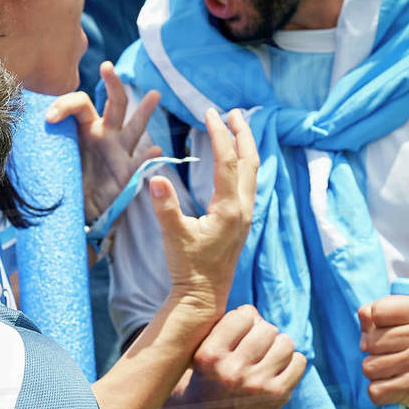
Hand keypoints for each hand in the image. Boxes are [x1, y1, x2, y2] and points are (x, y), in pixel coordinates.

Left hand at [46, 61, 161, 221]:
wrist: (73, 208)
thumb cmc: (62, 178)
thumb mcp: (45, 160)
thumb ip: (29, 151)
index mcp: (84, 127)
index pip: (80, 103)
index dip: (65, 104)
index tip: (48, 118)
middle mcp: (104, 133)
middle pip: (114, 103)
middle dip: (112, 83)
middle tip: (107, 66)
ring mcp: (118, 150)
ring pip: (134, 127)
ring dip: (144, 111)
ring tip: (154, 94)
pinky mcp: (126, 172)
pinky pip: (139, 162)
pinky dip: (148, 158)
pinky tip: (157, 151)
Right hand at [151, 107, 257, 315]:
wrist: (204, 296)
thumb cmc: (188, 268)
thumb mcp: (173, 237)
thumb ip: (165, 207)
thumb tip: (155, 178)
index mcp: (228, 209)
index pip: (227, 161)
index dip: (220, 134)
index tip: (210, 112)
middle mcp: (243, 209)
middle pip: (250, 160)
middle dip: (242, 133)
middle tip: (232, 112)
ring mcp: (245, 215)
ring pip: (253, 171)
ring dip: (246, 147)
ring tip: (237, 127)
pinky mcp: (241, 221)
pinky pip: (249, 183)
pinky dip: (244, 163)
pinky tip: (235, 160)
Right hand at [176, 305, 305, 408]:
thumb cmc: (206, 376)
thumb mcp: (202, 350)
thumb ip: (225, 327)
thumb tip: (256, 314)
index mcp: (210, 356)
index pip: (242, 316)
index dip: (242, 320)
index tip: (237, 332)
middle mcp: (233, 371)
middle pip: (267, 329)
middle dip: (261, 333)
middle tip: (252, 346)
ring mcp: (257, 385)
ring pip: (285, 343)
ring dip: (277, 346)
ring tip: (265, 356)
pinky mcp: (276, 396)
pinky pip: (299, 362)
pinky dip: (290, 361)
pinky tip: (275, 368)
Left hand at [359, 295, 408, 408]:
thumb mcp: (408, 318)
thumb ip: (378, 311)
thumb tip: (364, 316)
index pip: (377, 311)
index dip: (375, 324)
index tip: (391, 331)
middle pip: (370, 342)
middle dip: (374, 351)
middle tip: (395, 355)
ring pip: (369, 367)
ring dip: (376, 372)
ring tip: (396, 370)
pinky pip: (375, 390)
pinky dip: (379, 392)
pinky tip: (396, 386)